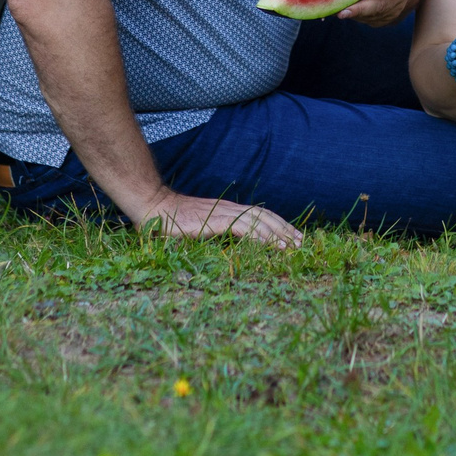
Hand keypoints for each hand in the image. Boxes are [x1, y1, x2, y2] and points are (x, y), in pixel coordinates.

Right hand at [134, 189, 302, 249]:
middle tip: (302, 244)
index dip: (278, 225)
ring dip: (278, 234)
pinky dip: (261, 236)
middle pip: (265, 216)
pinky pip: (244, 228)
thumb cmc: (171, 221)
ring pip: (258, 222)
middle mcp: (229, 208)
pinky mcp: (215, 221)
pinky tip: (271, 246)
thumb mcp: (199, 227)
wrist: (153, 207)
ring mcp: (223, 213)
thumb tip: (226, 244)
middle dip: (285, 229)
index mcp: (227, 210)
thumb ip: (213, 231)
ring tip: (292, 247)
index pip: (259, 215)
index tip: (293, 237)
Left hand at [336, 0, 416, 27]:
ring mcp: (395, 9)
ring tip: (337, 12)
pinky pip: (368, 20)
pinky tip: (342, 11)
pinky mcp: (385, 19)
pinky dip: (355, 17)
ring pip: (373, 14)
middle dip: (362, 8)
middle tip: (344, 11)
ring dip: (354, 14)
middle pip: (383, 4)